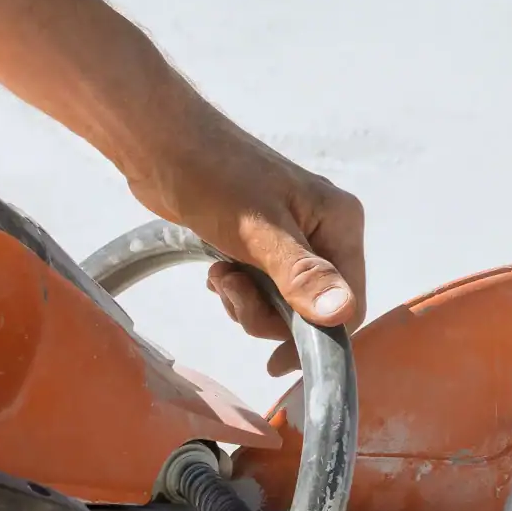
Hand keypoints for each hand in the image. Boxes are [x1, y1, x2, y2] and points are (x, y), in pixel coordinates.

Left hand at [140, 113, 365, 377]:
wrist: (162, 146)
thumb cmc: (213, 177)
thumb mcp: (259, 232)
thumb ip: (300, 275)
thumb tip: (342, 313)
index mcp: (340, 223)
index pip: (349, 303)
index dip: (316, 340)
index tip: (275, 364)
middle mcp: (324, 231)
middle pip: (312, 310)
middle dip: (267, 314)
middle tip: (232, 289)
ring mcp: (293, 239)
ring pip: (282, 305)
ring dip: (246, 303)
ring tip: (221, 274)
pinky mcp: (261, 245)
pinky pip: (259, 291)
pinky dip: (236, 291)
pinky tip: (217, 269)